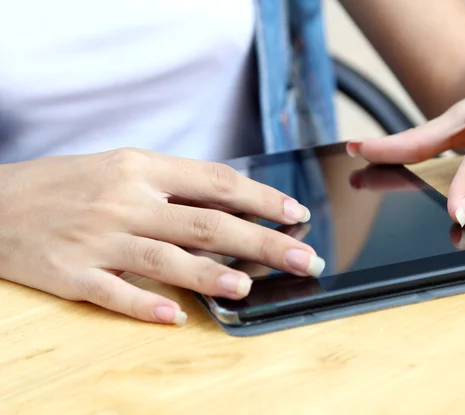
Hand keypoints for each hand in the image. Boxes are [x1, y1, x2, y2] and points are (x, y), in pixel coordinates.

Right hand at [0, 148, 324, 323]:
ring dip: (211, 275)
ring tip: (250, 287)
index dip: (260, 199)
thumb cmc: (67, 183)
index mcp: (142, 168)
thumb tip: (230, 201)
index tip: (295, 213)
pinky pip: (113, 293)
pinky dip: (145, 306)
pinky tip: (173, 317)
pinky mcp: (70, 273)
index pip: (216, 181)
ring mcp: (97, 238)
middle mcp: (125, 200)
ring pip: (166, 258)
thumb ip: (173, 184)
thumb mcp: (121, 167)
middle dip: (262, 241)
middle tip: (303, 258)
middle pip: (206, 223)